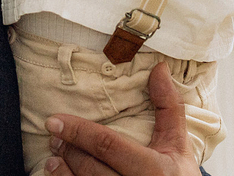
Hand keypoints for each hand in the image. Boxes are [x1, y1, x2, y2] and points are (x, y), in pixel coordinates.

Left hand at [44, 63, 200, 175]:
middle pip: (90, 167)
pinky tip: (60, 175)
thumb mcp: (179, 144)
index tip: (54, 121)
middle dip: (69, 149)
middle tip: (54, 135)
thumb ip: (169, 107)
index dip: (78, 132)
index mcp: (154, 170)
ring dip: (63, 170)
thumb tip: (158, 68)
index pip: (107, 146)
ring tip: (53, 155)